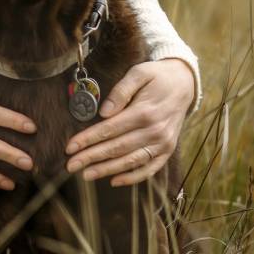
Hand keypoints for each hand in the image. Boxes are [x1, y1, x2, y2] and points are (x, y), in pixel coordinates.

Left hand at [65, 58, 194, 186]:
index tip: (70, 147)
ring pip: (130, 161)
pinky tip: (114, 180)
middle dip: (91, 157)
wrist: (184, 84)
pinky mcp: (167, 150)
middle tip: (71, 165)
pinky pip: (150, 168)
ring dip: (107, 170)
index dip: (88, 139)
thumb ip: (121, 91)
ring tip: (86, 175)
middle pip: (116, 148)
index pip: (109, 129)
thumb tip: (103, 112)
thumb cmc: (155, 76)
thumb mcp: (138, 74)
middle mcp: (154, 131)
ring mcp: (163, 144)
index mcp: (144, 112)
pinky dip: (133, 177)